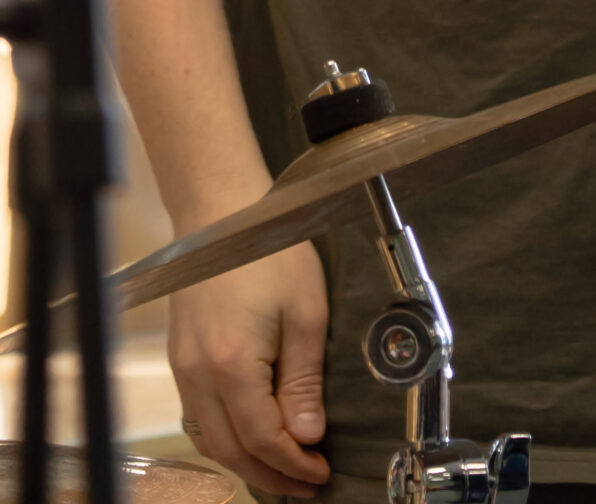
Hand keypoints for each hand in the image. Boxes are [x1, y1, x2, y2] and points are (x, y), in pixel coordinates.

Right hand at [169, 239, 330, 496]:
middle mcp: (198, 375)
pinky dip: (225, 439)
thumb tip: (308, 434)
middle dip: (270, 475)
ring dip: (246, 462)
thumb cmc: (269, 251)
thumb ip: (303, 379)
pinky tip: (250, 439)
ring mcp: (183, 369)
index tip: (321, 472)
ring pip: (210, 441)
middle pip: (231, 451)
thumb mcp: (306, 311)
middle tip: (306, 484)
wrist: (220, 213)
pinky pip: (199, 417)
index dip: (293, 464)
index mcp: (231, 364)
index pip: (262, 439)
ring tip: (282, 470)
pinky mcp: (180, 359)